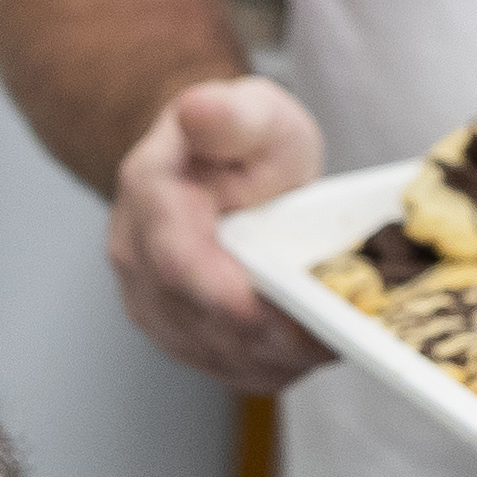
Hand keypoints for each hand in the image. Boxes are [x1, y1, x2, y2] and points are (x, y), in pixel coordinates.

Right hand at [109, 74, 326, 397]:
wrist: (214, 164)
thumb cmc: (241, 140)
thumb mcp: (252, 109)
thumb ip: (229, 114)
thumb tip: (197, 109)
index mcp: (150, 192)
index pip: (180, 263)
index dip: (234, 296)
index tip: (291, 308)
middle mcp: (136, 256)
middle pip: (201, 320)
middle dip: (274, 333)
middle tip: (340, 329)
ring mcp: (151, 302)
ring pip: (217, 354)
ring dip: (280, 354)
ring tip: (335, 334)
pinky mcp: (177, 335)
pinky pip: (227, 368)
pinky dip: (274, 365)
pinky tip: (311, 345)